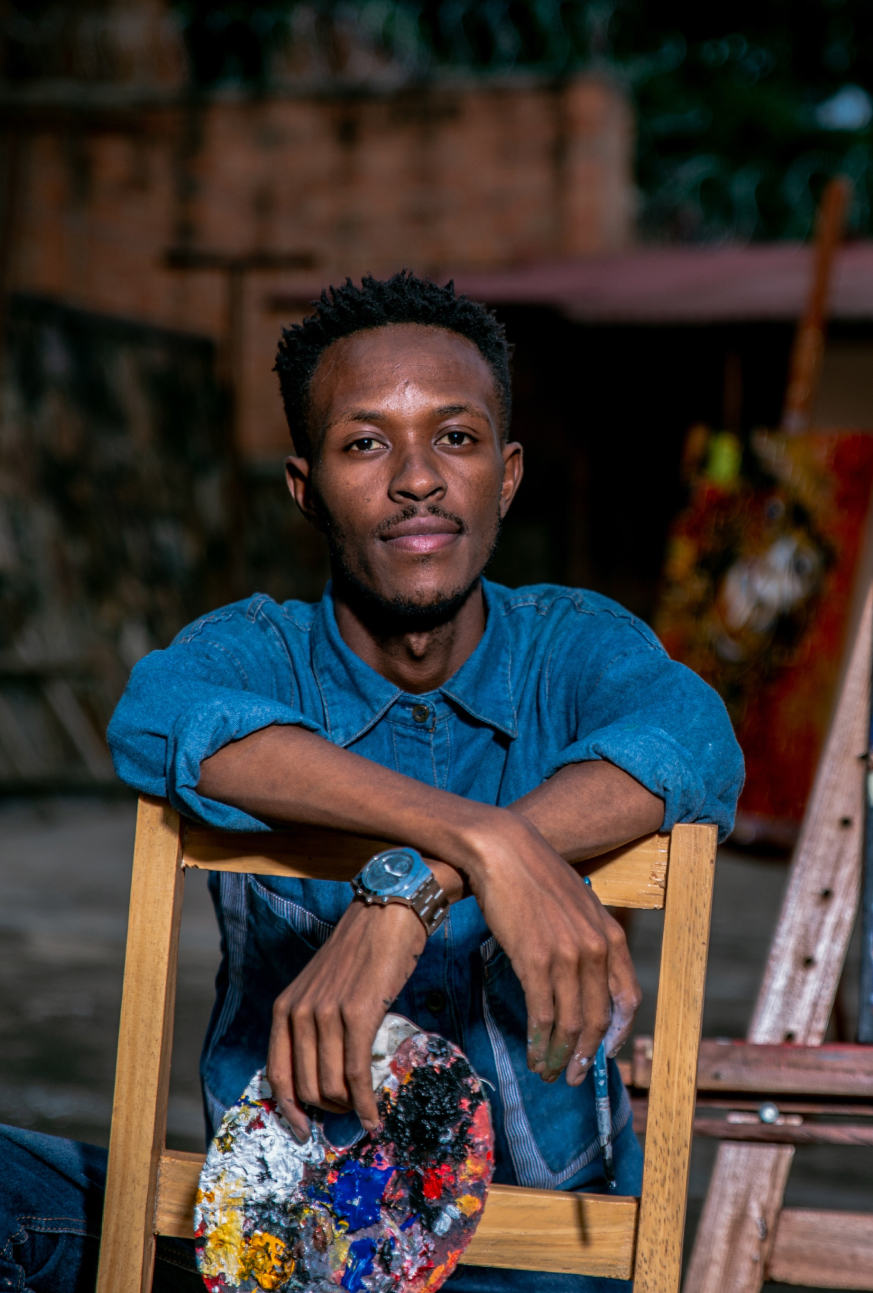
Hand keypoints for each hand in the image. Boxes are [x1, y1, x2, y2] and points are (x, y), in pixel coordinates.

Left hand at [266, 897, 426, 1140]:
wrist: (387, 915)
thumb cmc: (360, 952)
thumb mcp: (321, 987)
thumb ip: (314, 1024)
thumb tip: (324, 1076)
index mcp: (285, 1007)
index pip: (276, 1074)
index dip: (289, 1110)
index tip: (303, 1132)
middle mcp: (299, 1012)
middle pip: (306, 1087)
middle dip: (329, 1110)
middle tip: (349, 1114)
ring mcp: (327, 1014)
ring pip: (331, 1086)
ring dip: (349, 1108)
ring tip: (364, 1109)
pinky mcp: (359, 1015)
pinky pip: (357, 1074)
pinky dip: (366, 1103)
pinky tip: (374, 1116)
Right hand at [464, 812, 640, 1084]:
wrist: (505, 851)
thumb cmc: (536, 875)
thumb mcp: (578, 903)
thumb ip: (588, 937)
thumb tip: (583, 973)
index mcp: (611, 936)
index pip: (627, 999)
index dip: (618, 1034)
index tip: (604, 1053)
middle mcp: (595, 950)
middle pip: (598, 1019)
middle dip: (585, 1055)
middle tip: (571, 1077)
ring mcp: (567, 956)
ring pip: (570, 1023)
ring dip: (559, 1055)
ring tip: (548, 1072)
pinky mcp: (535, 960)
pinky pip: (542, 1014)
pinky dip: (538, 1041)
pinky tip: (532, 1052)